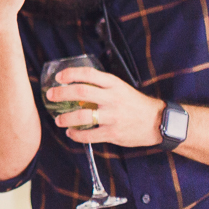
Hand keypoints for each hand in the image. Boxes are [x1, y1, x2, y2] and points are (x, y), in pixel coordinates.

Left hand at [47, 67, 162, 147]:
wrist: (158, 122)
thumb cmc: (135, 104)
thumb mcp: (121, 88)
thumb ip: (101, 86)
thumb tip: (75, 84)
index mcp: (114, 84)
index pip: (88, 74)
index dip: (71, 73)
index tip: (58, 77)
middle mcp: (112, 98)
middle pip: (81, 92)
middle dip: (61, 93)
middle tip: (50, 95)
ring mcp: (113, 116)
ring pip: (82, 116)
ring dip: (65, 118)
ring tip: (58, 120)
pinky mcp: (114, 133)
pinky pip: (90, 135)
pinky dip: (76, 135)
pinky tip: (71, 133)